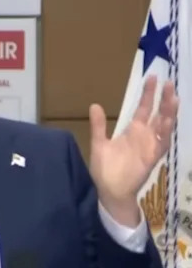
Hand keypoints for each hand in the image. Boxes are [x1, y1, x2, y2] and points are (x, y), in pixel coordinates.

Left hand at [89, 75, 178, 225]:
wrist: (109, 190)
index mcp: (133, 131)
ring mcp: (150, 146)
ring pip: (164, 126)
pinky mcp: (152, 158)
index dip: (148, 94)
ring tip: (173, 98)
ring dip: (169, 113)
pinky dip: (165, 133)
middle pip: (158, 113)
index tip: (152, 77)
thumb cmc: (105, 168)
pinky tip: (168, 121)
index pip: (143, 108)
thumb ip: (99, 125)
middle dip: (164, 99)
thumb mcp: (99, 143)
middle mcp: (145, 136)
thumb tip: (95, 105)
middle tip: (168, 83)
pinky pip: (162, 143)